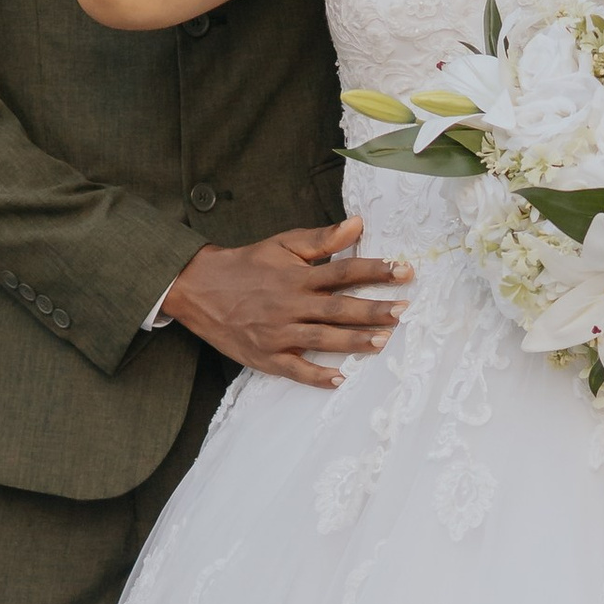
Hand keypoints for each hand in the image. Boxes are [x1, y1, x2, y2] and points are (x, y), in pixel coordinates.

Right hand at [163, 219, 411, 388]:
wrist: (198, 288)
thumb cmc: (246, 265)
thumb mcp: (281, 245)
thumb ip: (321, 239)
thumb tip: (358, 224)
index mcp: (296, 276)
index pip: (343, 271)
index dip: (375, 270)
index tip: (405, 271)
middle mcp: (290, 304)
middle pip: (338, 308)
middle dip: (373, 310)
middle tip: (403, 311)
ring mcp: (277, 333)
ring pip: (322, 339)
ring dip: (354, 341)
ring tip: (384, 342)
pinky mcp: (265, 356)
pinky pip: (294, 369)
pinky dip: (317, 376)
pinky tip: (340, 379)